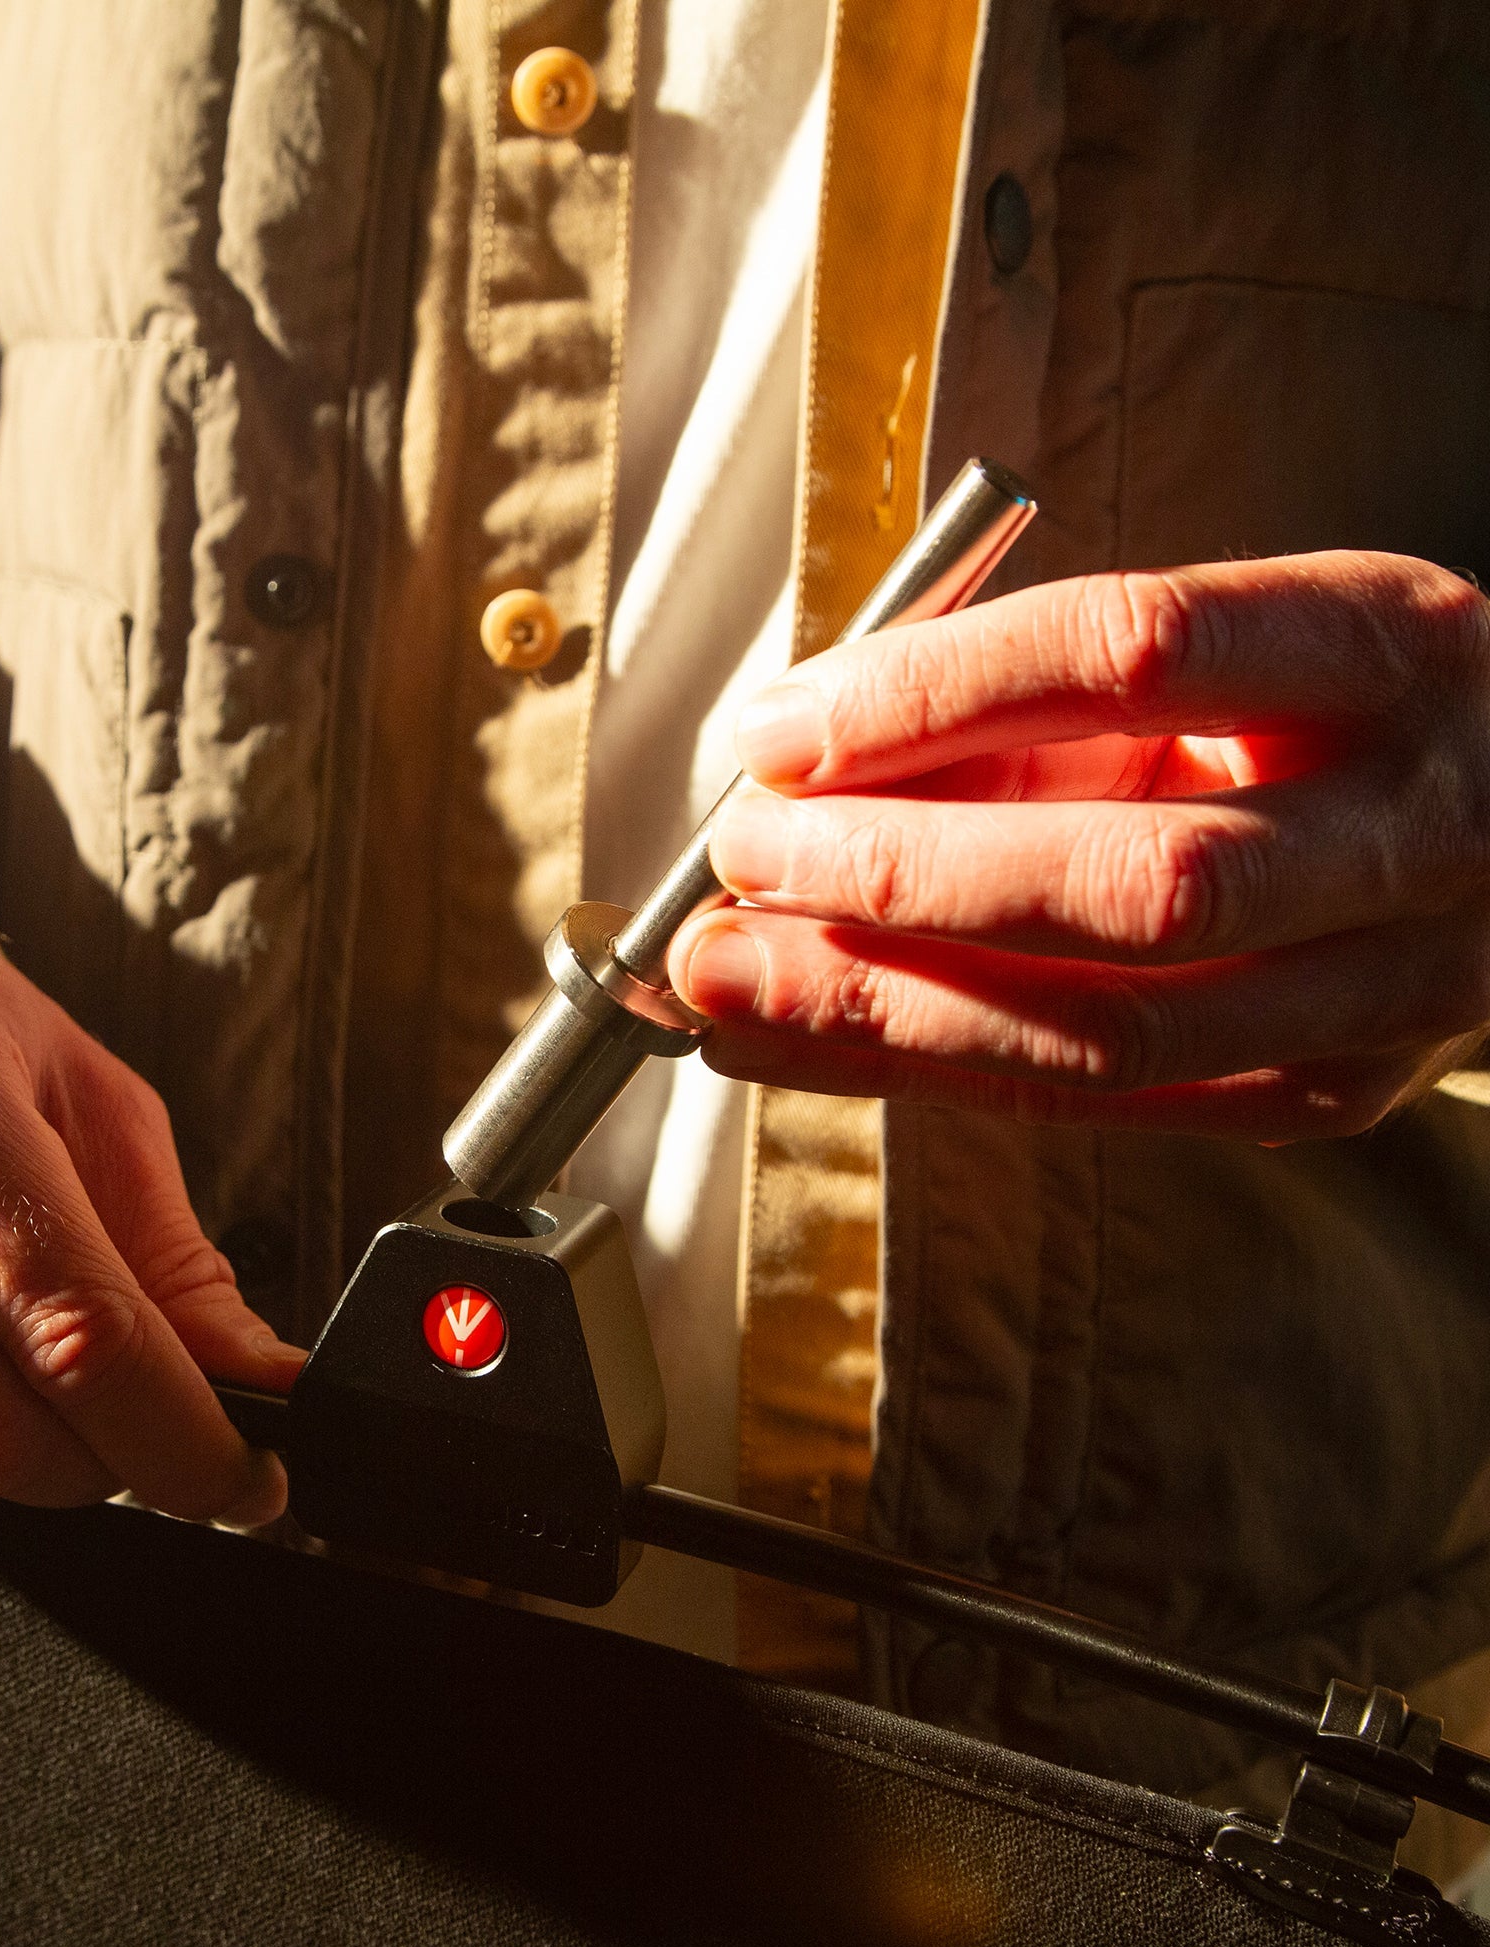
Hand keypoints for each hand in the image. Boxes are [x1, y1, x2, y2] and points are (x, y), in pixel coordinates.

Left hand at [670, 553, 1489, 1140]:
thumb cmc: (1308, 709)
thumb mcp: (1201, 651)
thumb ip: (1022, 700)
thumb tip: (792, 761)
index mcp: (1387, 647)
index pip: (1134, 652)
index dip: (931, 695)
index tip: (777, 730)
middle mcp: (1419, 827)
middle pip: (1135, 874)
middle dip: (899, 874)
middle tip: (740, 858)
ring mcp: (1392, 986)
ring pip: (1111, 1024)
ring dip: (884, 1004)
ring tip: (726, 975)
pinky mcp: (1332, 1090)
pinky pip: (1096, 1100)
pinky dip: (919, 1069)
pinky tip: (790, 1040)